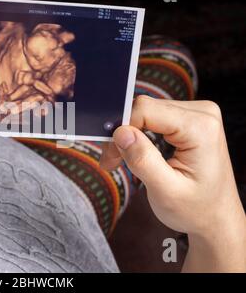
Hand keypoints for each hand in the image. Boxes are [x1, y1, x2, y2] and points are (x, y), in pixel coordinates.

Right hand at [100, 95, 245, 271]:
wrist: (216, 218)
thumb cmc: (196, 209)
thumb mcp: (165, 191)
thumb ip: (143, 160)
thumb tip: (120, 132)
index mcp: (201, 128)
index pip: (146, 109)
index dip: (123, 129)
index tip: (112, 156)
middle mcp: (202, 114)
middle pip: (144, 109)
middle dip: (123, 135)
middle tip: (112, 162)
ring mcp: (197, 115)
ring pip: (145, 112)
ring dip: (128, 137)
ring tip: (121, 162)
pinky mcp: (189, 120)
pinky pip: (153, 117)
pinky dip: (139, 135)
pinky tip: (135, 153)